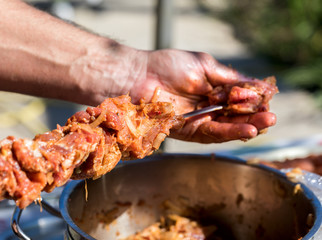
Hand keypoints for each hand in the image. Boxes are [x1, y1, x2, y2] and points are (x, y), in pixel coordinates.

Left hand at [129, 49, 275, 142]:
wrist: (139, 76)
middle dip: (255, 116)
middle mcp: (208, 107)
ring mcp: (199, 120)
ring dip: (247, 126)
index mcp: (213, 90)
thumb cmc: (169, 66)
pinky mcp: (189, 131)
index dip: (253, 101)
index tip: (268, 100)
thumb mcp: (205, 66)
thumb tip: (257, 85)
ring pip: (227, 127)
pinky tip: (247, 129)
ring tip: (265, 123)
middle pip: (236, 116)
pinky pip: (213, 133)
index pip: (239, 99)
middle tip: (271, 116)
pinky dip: (230, 132)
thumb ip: (229, 78)